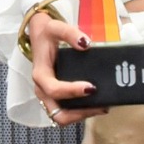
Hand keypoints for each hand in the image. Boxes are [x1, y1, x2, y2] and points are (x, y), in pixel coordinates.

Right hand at [27, 10, 108, 126]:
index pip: (54, 89)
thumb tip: (86, 43)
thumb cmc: (47, 33)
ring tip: (102, 106)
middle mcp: (42, 89)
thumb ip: (69, 33)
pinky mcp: (56, 96)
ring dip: (82, 115)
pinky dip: (81, 112)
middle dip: (80, 114)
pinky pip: (67, 111)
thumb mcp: (56, 27)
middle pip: (58, 114)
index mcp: (40, 74)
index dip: (72, 91)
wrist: (40, 35)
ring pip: (63, 117)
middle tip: (100, 106)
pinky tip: (96, 103)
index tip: (91, 87)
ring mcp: (48, 95)